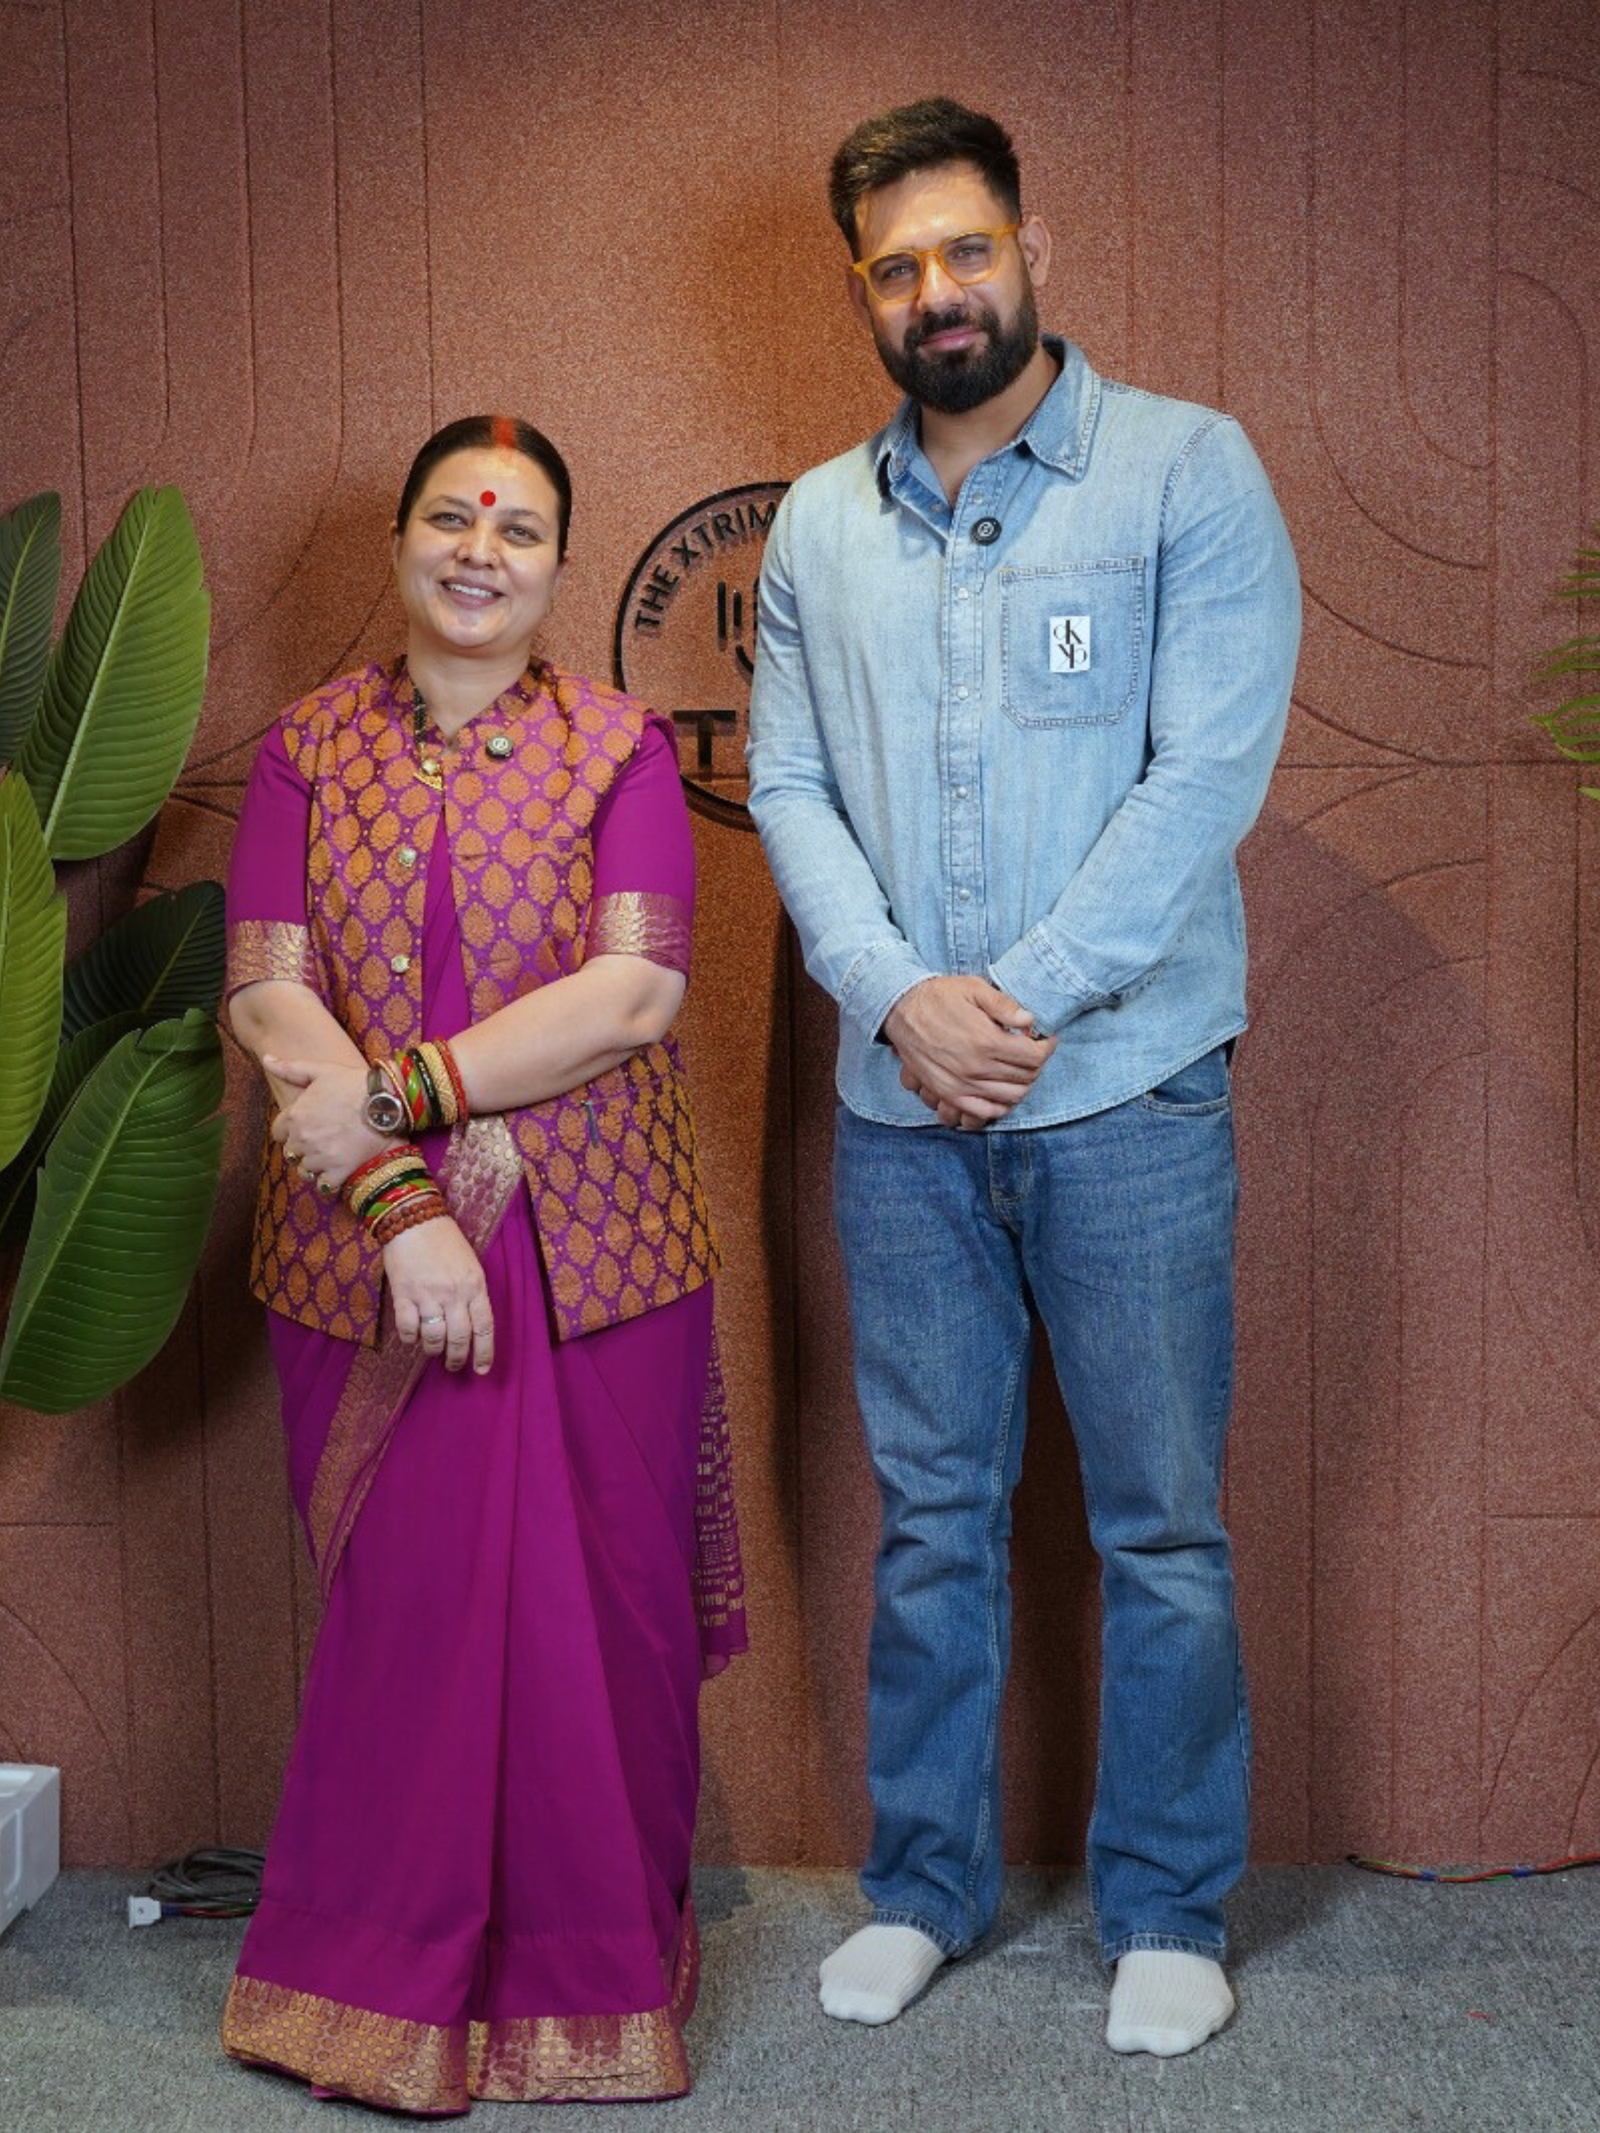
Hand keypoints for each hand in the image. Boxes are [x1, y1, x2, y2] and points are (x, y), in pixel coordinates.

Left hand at [266, 1056, 392, 1190]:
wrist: (386, 1102)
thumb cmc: (354, 1084)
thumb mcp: (321, 1070)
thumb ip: (290, 1068)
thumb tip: (266, 1060)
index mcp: (295, 1116)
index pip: (277, 1133)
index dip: (290, 1132)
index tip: (305, 1129)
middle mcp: (303, 1138)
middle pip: (291, 1154)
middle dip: (302, 1149)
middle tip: (322, 1142)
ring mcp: (320, 1156)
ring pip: (305, 1171)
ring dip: (315, 1166)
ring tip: (331, 1156)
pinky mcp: (338, 1170)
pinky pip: (324, 1186)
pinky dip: (328, 1181)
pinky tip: (338, 1171)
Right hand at [383, 1216, 493, 1374]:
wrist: (414, 1219)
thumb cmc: (445, 1240)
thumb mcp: (470, 1264)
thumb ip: (472, 1292)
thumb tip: (470, 1323)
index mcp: (475, 1285)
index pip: (484, 1327)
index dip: (484, 1352)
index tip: (481, 1369)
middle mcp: (454, 1293)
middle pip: (459, 1338)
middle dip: (457, 1357)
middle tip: (453, 1366)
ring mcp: (428, 1295)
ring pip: (434, 1337)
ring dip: (433, 1350)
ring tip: (433, 1350)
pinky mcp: (404, 1295)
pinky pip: (408, 1329)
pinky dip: (410, 1339)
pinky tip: (412, 1337)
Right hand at [883, 976, 1055, 1128]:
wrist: (900, 1010)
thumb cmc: (939, 997)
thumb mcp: (973, 988)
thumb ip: (1004, 1005)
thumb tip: (1030, 1021)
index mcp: (986, 1041)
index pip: (1034, 1056)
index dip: (1046, 1047)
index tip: (1046, 1039)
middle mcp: (976, 1068)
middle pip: (1026, 1078)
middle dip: (1036, 1064)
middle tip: (1032, 1051)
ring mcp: (962, 1085)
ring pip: (1011, 1097)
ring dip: (1022, 1083)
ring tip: (1019, 1068)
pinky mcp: (949, 1094)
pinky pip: (985, 1111)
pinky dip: (1000, 1105)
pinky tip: (1001, 1090)